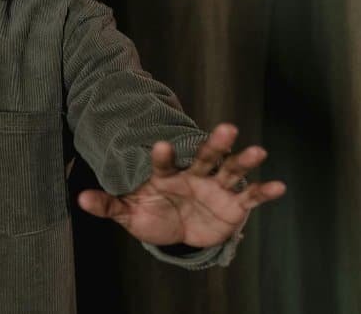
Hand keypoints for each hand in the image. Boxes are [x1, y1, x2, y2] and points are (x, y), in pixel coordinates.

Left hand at [76, 123, 285, 247]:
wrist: (179, 232)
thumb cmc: (153, 216)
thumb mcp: (130, 214)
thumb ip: (109, 205)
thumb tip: (80, 199)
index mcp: (166, 175)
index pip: (164, 161)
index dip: (163, 155)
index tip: (161, 144)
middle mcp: (194, 176)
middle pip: (206, 156)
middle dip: (216, 143)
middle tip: (228, 127)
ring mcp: (216, 188)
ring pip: (232, 171)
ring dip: (244, 161)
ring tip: (259, 151)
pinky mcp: (234, 206)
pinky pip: (251, 197)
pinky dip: (264, 192)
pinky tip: (280, 186)